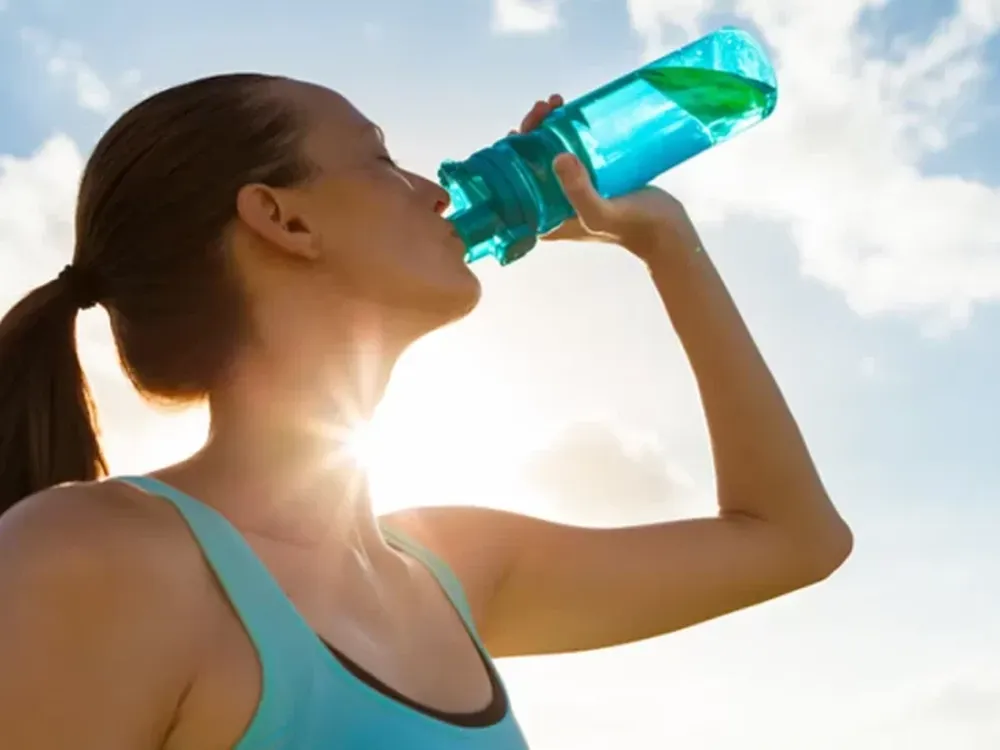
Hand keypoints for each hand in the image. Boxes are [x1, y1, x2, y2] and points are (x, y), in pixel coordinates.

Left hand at [512, 95, 702, 262]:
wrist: (666, 230)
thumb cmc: (632, 226)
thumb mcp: (601, 212)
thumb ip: (579, 191)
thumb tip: (558, 157)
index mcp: (543, 218)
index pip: (515, 182)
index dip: (512, 152)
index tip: (524, 128)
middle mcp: (551, 205)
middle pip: (529, 163)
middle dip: (531, 132)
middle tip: (545, 107)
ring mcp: (569, 191)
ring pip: (548, 153)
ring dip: (548, 127)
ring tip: (556, 102)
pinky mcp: (589, 179)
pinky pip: (570, 151)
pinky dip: (567, 131)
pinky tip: (571, 112)